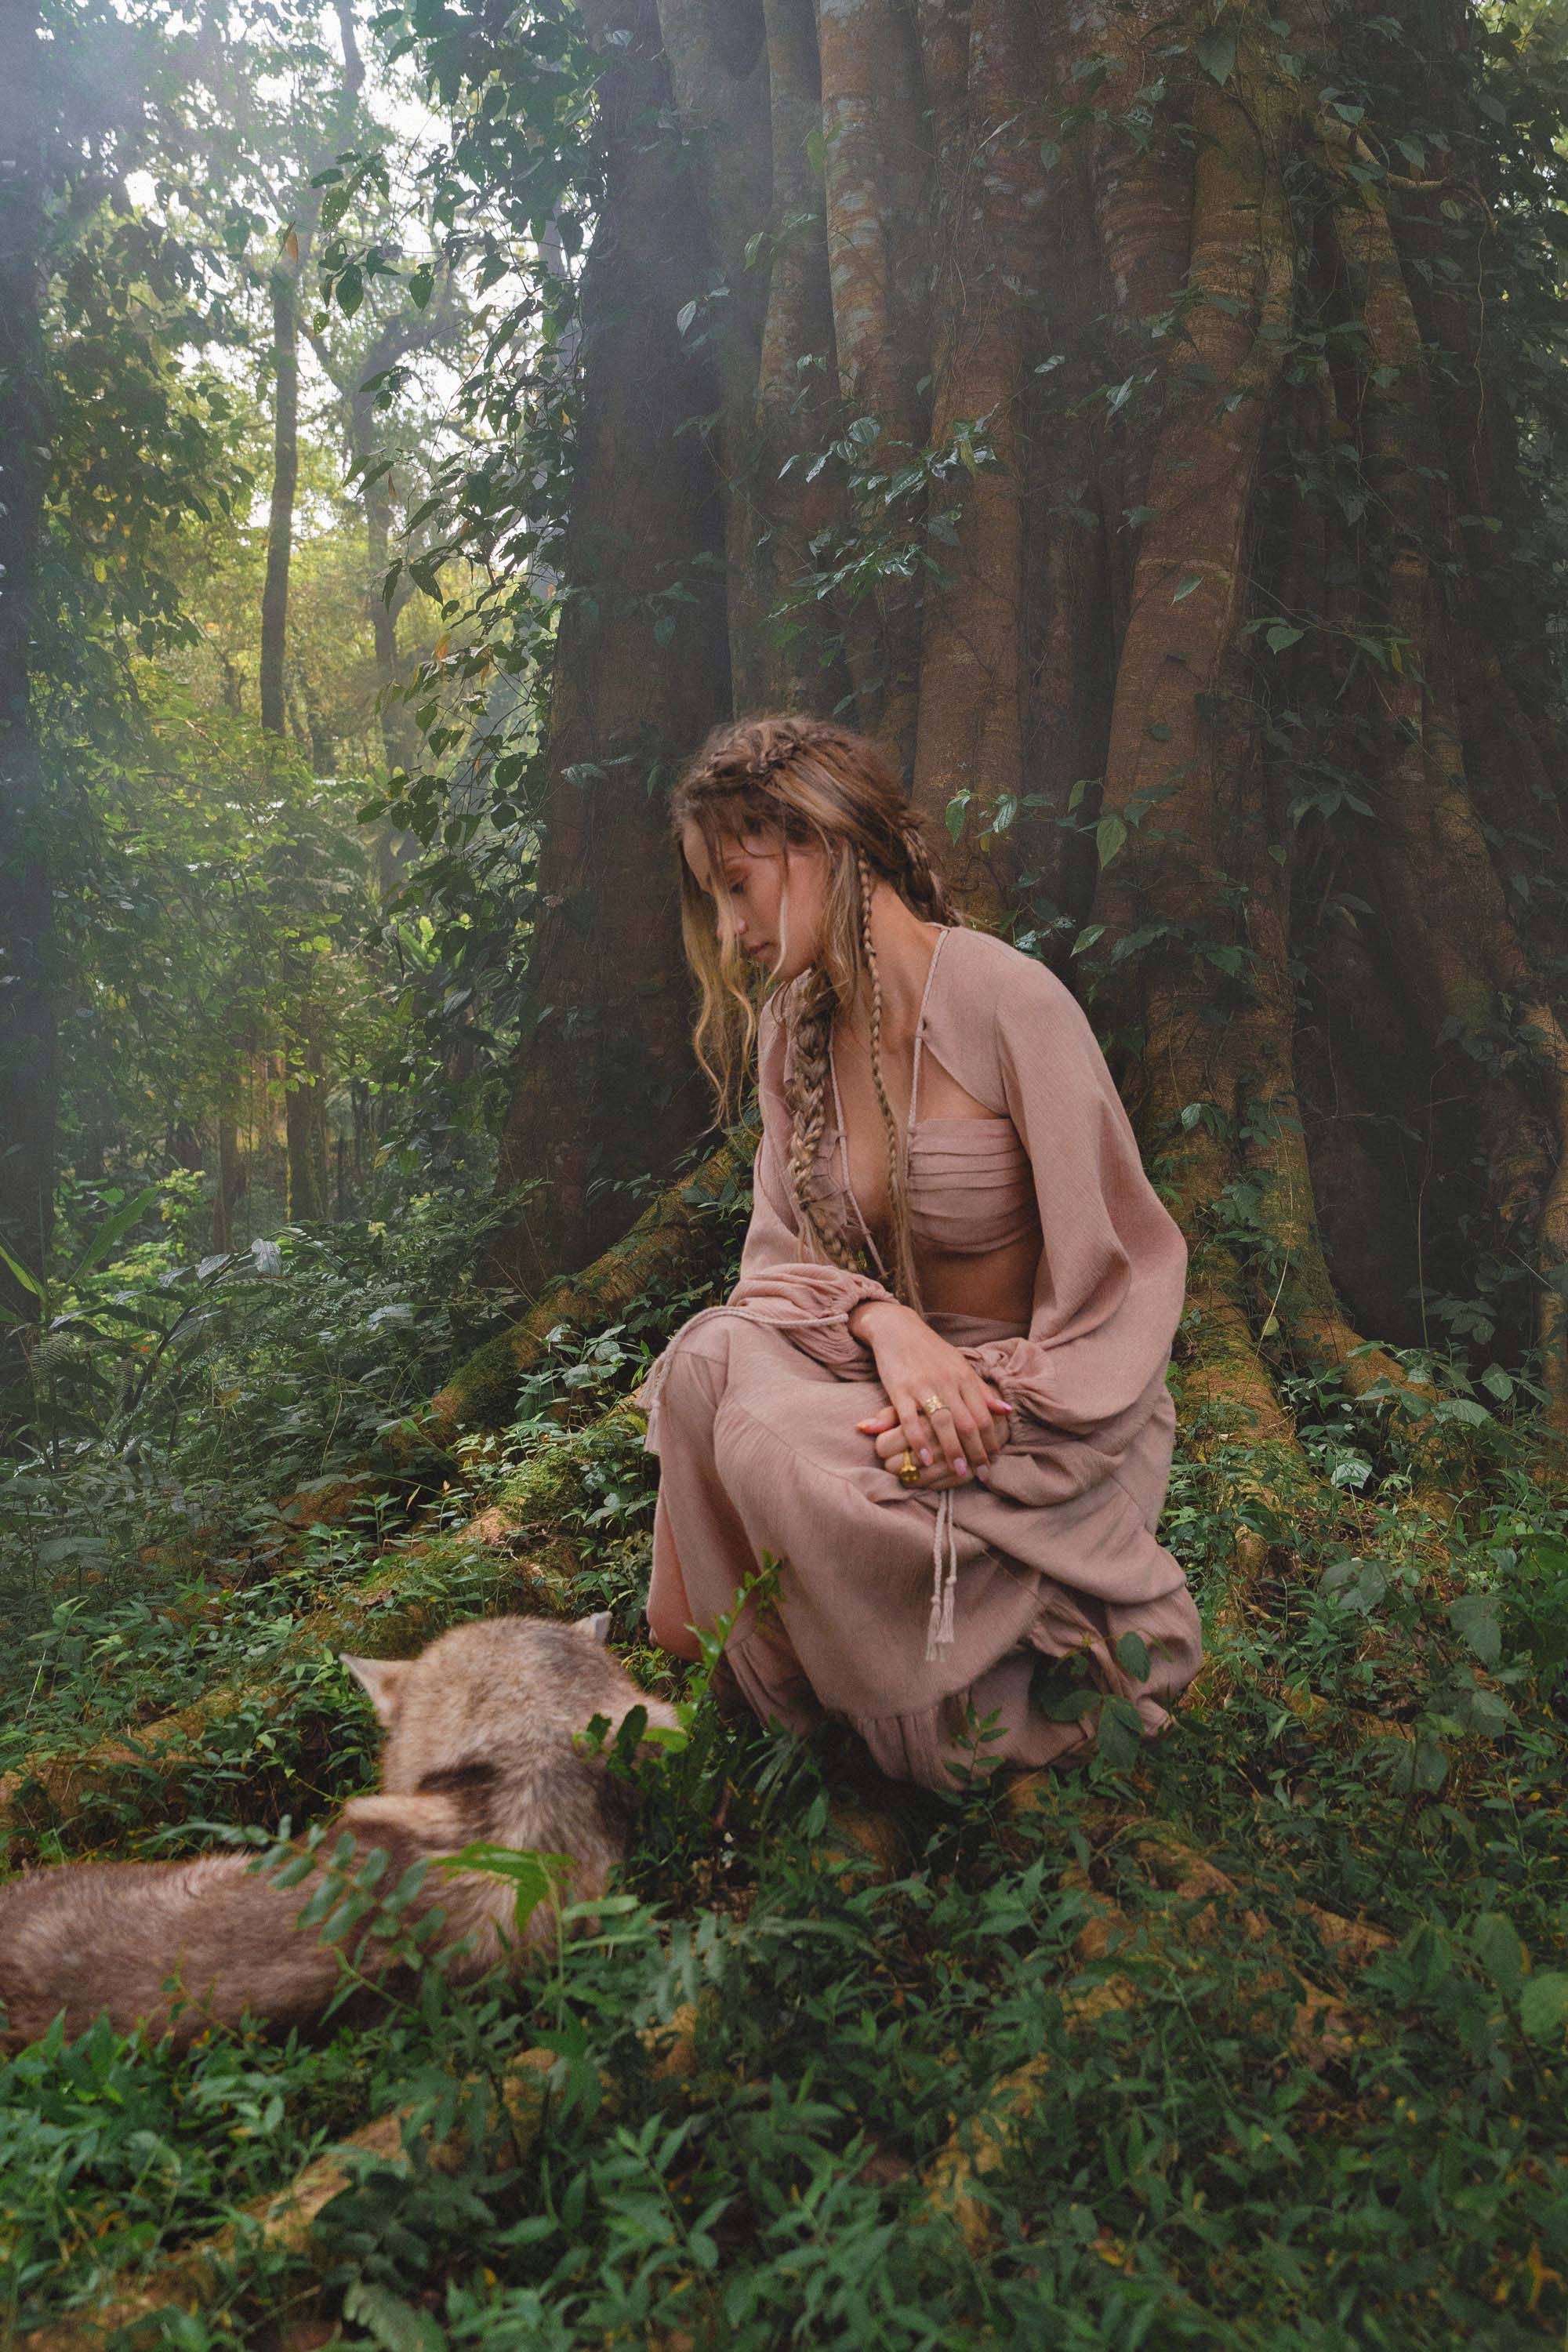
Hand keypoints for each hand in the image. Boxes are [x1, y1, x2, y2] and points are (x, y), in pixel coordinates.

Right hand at [849, 1300, 1013, 1486]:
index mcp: (964, 1377)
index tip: (995, 1459)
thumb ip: (982, 1391)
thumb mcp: (960, 1366)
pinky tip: (925, 1459)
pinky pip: (911, 1421)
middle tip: (982, 1473)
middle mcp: (947, 1382)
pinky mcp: (900, 1390)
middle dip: (977, 1451)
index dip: (991, 1439)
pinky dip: (920, 1442)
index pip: (984, 1414)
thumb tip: (1007, 1411)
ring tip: (958, 1472)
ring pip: (943, 1424)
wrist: (897, 1328)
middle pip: (967, 1422)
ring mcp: (923, 1387)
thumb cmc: (931, 1351)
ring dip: (952, 1451)